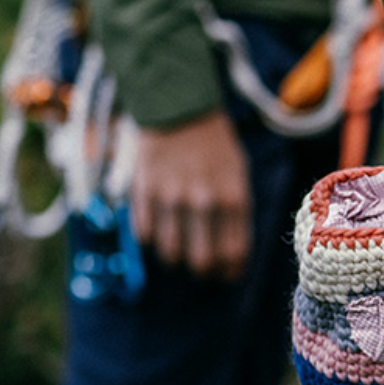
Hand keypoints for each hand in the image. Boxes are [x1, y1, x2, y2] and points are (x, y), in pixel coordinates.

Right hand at [131, 111, 251, 278]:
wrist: (179, 109)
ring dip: (177, 261)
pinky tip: (160, 234)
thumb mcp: (238, 175)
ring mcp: (172, 199)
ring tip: (180, 255)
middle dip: (204, 273)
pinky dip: (153, 242)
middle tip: (203, 270)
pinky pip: (146, 236)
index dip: (230, 272)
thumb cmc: (214, 145)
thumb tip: (232, 254)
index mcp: (234, 199)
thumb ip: (236, 213)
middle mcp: (204, 203)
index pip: (234, 254)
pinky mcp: (144, 193)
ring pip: (172, 254)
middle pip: (203, 262)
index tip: (226, 276)